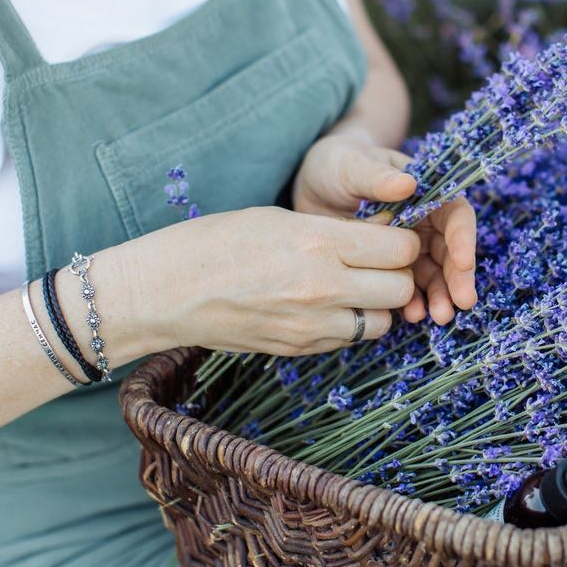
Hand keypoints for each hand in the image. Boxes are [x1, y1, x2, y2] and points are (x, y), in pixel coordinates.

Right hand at [116, 206, 419, 356]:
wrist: (165, 292)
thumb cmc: (216, 242)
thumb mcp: (280, 218)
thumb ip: (335, 231)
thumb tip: (380, 236)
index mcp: (320, 242)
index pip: (400, 248)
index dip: (401, 240)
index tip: (389, 235)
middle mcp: (324, 287)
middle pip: (401, 288)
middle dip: (397, 274)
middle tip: (377, 263)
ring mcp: (312, 324)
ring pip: (382, 321)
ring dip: (377, 304)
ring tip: (352, 287)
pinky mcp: (299, 348)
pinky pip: (349, 339)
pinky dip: (349, 324)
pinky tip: (326, 306)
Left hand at [293, 131, 477, 323]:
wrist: (312, 186)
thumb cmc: (337, 164)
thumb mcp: (352, 166)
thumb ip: (377, 176)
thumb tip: (408, 183)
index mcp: (426, 192)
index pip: (455, 215)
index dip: (463, 238)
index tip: (463, 262)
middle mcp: (424, 222)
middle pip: (451, 251)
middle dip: (458, 277)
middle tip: (461, 302)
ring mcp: (409, 247)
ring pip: (434, 274)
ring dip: (440, 295)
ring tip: (439, 316)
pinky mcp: (390, 267)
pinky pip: (408, 288)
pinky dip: (413, 302)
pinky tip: (411, 315)